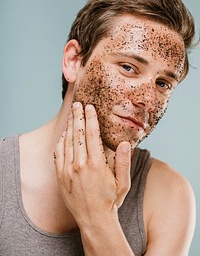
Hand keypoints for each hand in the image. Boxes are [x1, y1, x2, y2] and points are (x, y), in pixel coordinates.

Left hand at [54, 102, 130, 227]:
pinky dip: (61, 141)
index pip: (92, 134)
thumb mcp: (123, 183)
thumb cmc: (110, 200)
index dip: (90, 118)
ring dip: (69, 126)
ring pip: (67, 141)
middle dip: (78, 116)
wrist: (93, 219)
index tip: (89, 107)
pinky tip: (64, 133)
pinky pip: (59, 153)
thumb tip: (124, 143)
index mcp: (97, 164)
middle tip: (78, 104)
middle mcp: (81, 165)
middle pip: (78, 134)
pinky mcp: (60, 176)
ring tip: (72, 114)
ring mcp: (68, 170)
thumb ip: (123, 162)